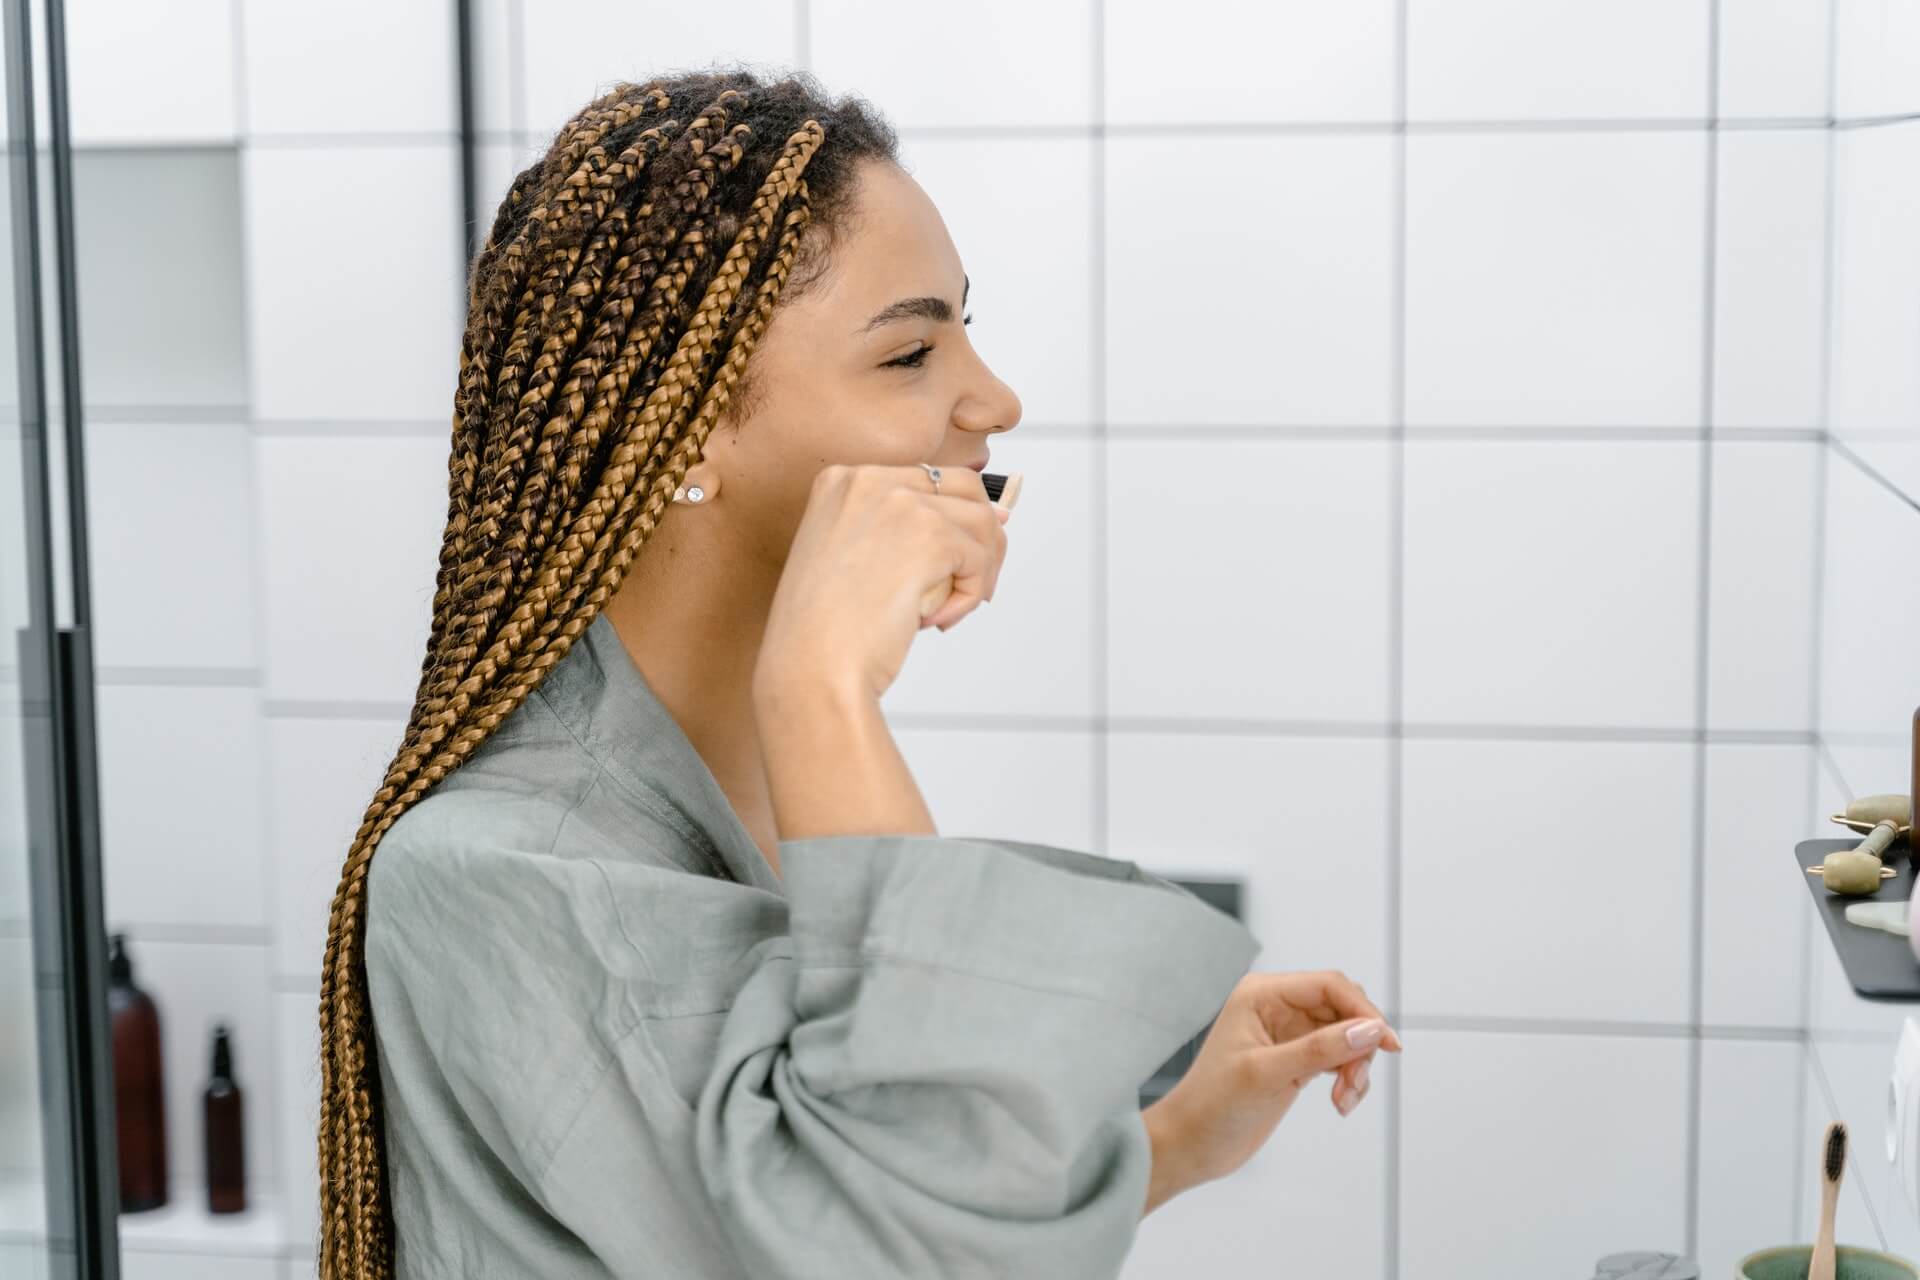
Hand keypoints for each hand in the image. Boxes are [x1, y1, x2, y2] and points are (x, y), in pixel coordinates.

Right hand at [757, 463, 1009, 701]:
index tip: (951, 562)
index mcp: (842, 481)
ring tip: (945, 610)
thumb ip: (908, 529)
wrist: (811, 669)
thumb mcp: (854, 559)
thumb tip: (997, 513)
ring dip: (977, 573)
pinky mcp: (931, 536)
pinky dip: (968, 597)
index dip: (951, 523)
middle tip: (968, 585)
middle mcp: (870, 480)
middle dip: (980, 539)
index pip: (926, 480)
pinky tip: (935, 621)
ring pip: (982, 523)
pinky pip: (979, 559)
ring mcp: (901, 503)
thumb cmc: (826, 631)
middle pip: (965, 490)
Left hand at [1148, 970, 1399, 1197]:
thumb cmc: (1212, 1105)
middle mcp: (1277, 1007)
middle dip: (1359, 1043)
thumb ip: (1319, 1050)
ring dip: (1356, 1066)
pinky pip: (1339, 1058)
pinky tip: (1341, 1102)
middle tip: (1356, 1082)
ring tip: (1344, 1100)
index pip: (1328, 985)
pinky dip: (1349, 1078)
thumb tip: (1369, 1030)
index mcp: (1262, 994)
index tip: (1386, 1043)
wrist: (1192, 1144)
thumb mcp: (1266, 1074)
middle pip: (1343, 1009)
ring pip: (1346, 1035)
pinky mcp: (1296, 1061)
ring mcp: (1288, 1035)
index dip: (1363, 1010)